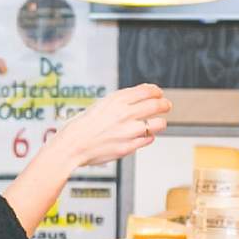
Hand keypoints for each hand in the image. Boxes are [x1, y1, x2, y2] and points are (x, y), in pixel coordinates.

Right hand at [44, 84, 171, 167]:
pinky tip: (143, 136)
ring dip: (160, 122)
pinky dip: (148, 137)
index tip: (158, 94)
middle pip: (157, 105)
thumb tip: (143, 95)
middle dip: (165, 104)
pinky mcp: (128, 147)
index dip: (156, 91)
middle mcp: (125, 113)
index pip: (147, 91)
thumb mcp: (100, 105)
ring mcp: (128, 131)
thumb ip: (121, 101)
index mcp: (116, 100)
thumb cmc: (82, 126)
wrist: (71, 146)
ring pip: (159, 123)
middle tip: (166, 106)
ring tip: (158, 123)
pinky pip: (148, 139)